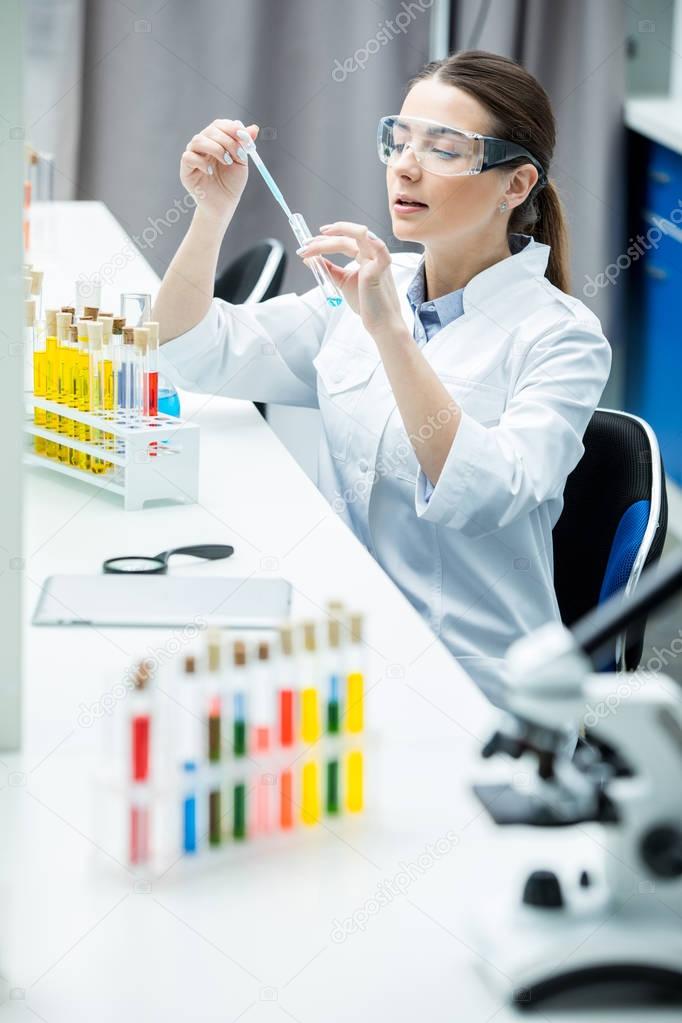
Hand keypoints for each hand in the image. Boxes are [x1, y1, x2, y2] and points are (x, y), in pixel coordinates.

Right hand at [180, 118, 258, 221]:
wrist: (224, 205)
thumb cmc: (231, 183)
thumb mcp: (241, 162)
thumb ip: (244, 145)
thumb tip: (254, 128)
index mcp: (215, 140)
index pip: (219, 125)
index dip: (231, 128)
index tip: (245, 137)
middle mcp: (202, 145)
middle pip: (210, 131)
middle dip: (228, 141)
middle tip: (238, 156)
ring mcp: (192, 155)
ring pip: (198, 140)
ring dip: (216, 148)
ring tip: (227, 162)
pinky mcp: (185, 169)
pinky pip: (188, 157)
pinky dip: (201, 162)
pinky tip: (210, 172)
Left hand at [297, 222, 403, 338]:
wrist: (380, 322)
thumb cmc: (367, 304)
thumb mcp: (343, 282)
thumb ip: (329, 269)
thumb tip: (311, 259)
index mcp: (365, 257)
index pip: (343, 242)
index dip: (325, 241)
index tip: (308, 245)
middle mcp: (372, 254)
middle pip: (347, 238)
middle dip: (323, 239)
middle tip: (305, 245)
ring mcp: (378, 259)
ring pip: (358, 235)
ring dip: (336, 234)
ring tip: (315, 242)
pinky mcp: (381, 268)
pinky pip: (378, 247)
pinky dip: (364, 237)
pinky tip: (347, 235)